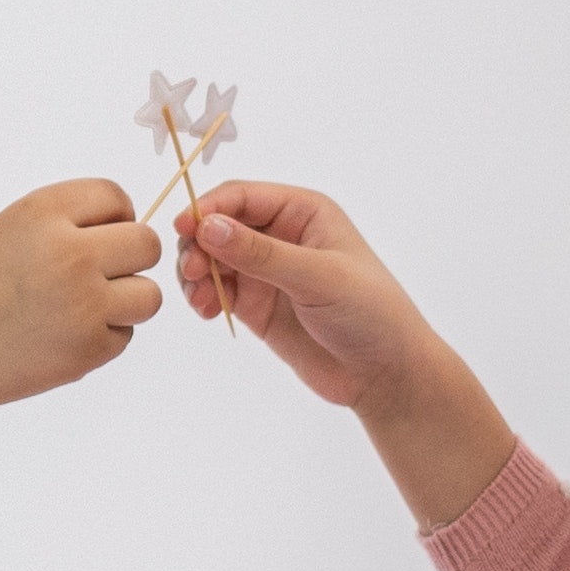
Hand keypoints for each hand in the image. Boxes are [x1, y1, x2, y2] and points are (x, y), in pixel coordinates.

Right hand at [0, 182, 162, 412]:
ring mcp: (83, 304)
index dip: (112, 218)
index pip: (116, 196)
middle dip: (128, 260)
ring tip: (81, 309)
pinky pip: (124, 336)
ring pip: (148, 296)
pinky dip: (102, 338)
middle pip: (146, 244)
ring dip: (124, 302)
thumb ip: (64, 226)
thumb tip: (123, 233)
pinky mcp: (86, 350)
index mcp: (44, 212)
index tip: (93, 236)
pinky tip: (60, 337)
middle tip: (94, 277)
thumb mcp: (8, 230)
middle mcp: (71, 253)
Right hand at [170, 180, 438, 406]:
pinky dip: (203, 296)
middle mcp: (281, 235)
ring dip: (197, 273)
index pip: (242, 197)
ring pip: (213, 258)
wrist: (386, 374)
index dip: (208, 208)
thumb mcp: (318, 277)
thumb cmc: (370, 312)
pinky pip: (219, 290)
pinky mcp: (258, 305)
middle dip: (199, 245)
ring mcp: (267, 271)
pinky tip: (207, 312)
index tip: (183, 230)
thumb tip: (206, 226)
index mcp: (303, 211)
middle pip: (219, 225)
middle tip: (194, 274)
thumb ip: (261, 254)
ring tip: (200, 300)